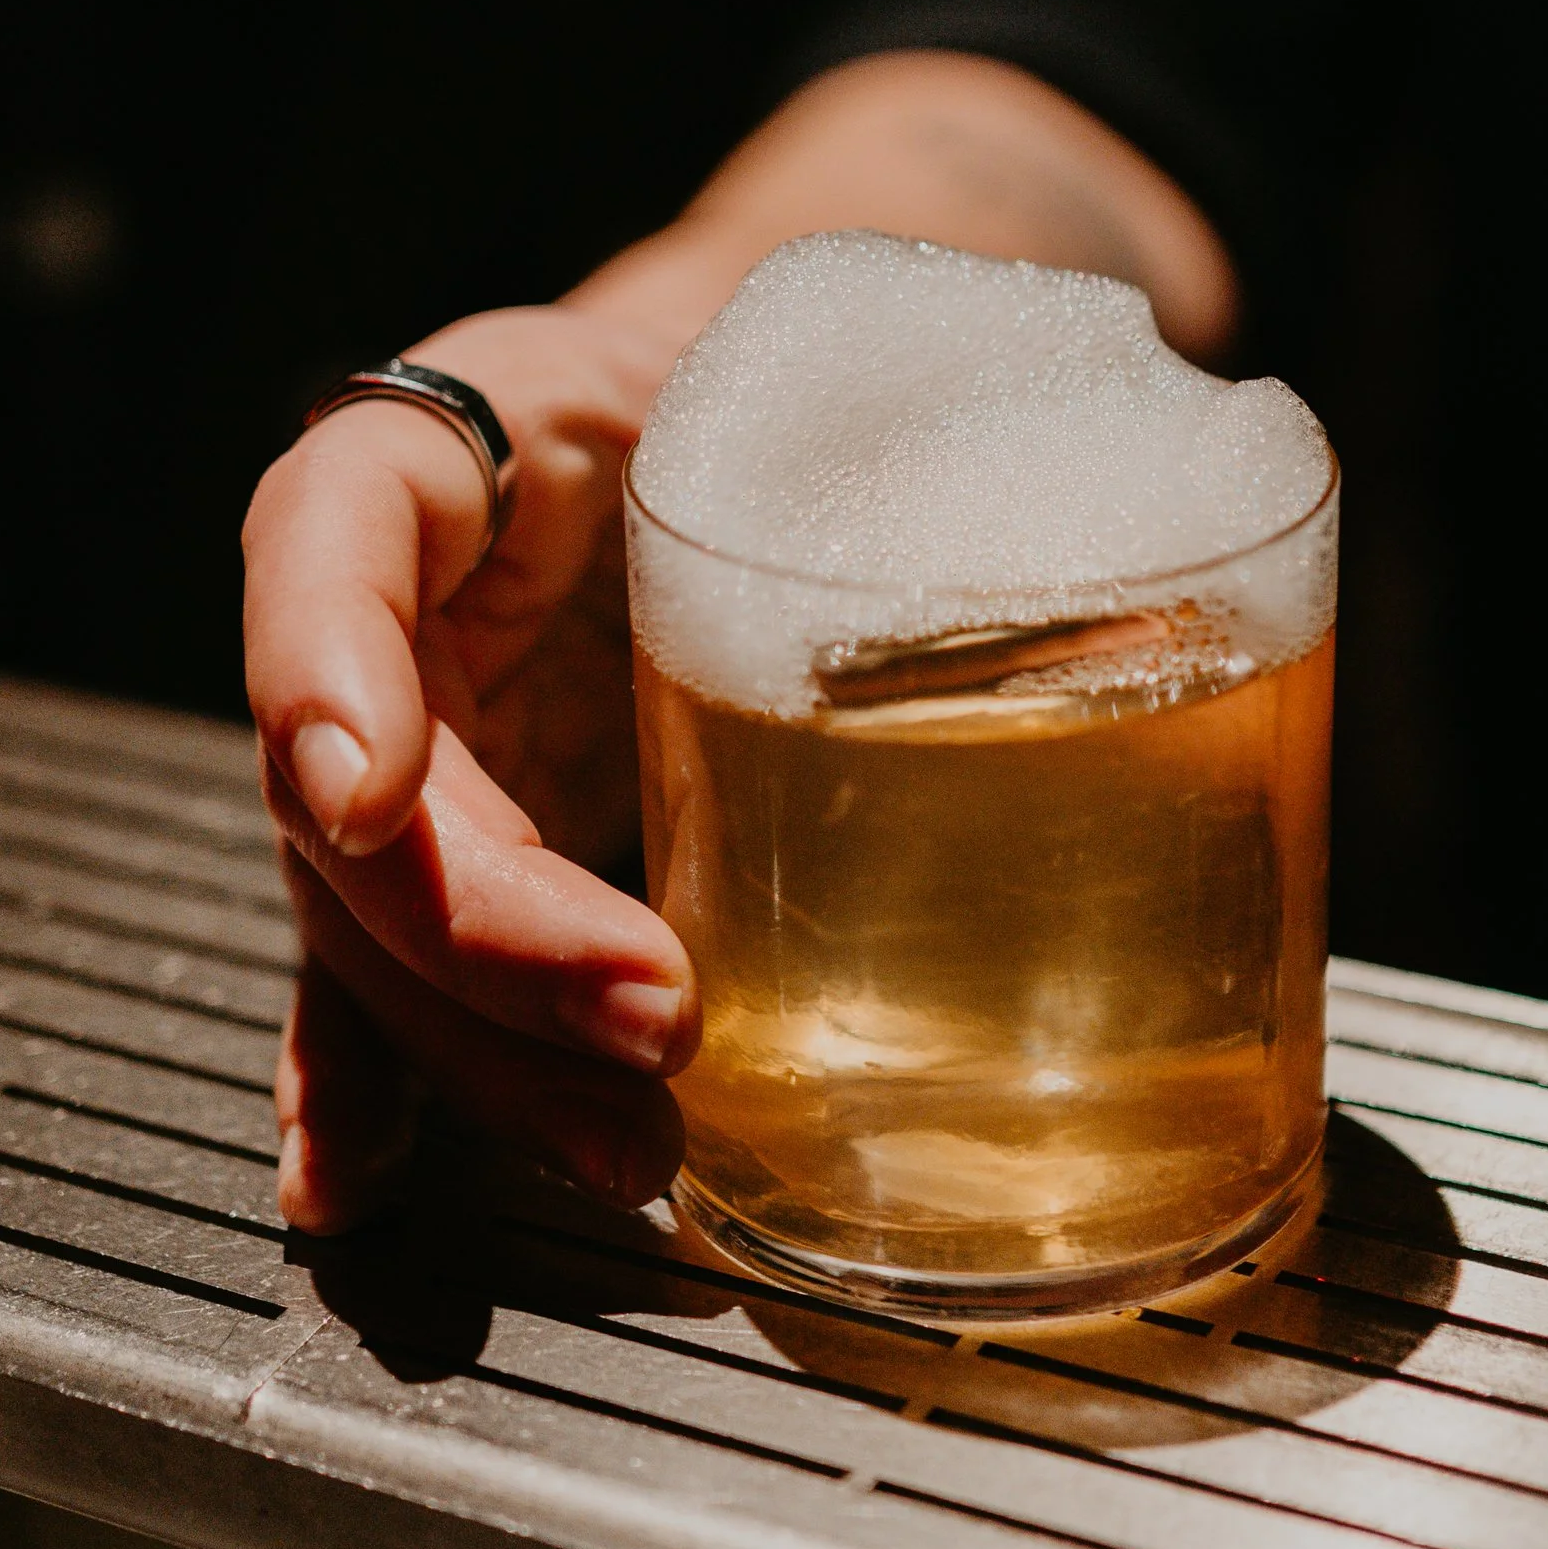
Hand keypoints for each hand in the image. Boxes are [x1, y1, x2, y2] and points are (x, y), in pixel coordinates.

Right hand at [241, 52, 1234, 1231]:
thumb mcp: (863, 366)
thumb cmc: (804, 381)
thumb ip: (952, 433)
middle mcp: (401, 597)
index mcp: (471, 442)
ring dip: (487, 1054)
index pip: (337, 521)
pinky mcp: (462, 847)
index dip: (324, 660)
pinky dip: (376, 1085)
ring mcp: (413, 735)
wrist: (764, 407)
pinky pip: (380, 980)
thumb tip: (1223, 535)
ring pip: (376, 920)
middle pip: (373, 789)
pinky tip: (363, 1182)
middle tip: (653, 1014)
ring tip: (626, 1151)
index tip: (368, 788)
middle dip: (493, 937)